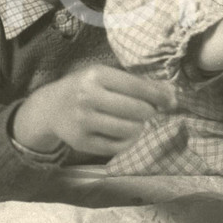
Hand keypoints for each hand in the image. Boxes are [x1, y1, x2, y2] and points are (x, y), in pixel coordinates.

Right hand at [13, 64, 177, 155]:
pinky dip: (128, 141)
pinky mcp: (80, 142)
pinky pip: (116, 147)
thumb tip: (171, 93)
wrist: (51, 107)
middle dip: (149, 112)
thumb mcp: (107, 76)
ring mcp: (83, 121)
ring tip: (136, 122)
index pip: (137, 86)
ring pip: (129, 130)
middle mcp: (87, 97)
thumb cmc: (86, 87)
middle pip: (137, 110)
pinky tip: (125, 134)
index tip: (171, 101)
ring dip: (140, 127)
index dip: (159, 95)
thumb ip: (137, 83)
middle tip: (148, 111)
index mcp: (96, 75)